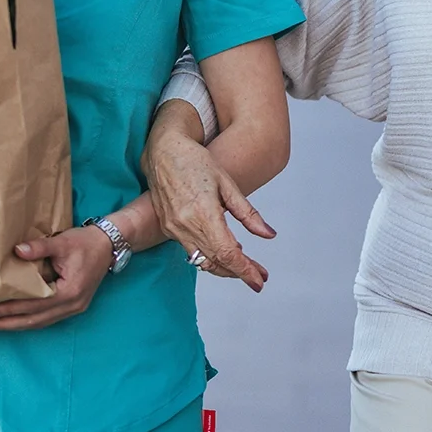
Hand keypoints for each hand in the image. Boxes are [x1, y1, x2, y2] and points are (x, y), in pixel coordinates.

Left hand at [0, 227, 111, 331]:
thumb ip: (39, 248)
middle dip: (8, 323)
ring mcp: (74, 308)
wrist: (109, 244)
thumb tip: (16, 251)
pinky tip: (15, 319)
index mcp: (69, 292)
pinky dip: (29, 320)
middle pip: (35, 320)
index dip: (10, 309)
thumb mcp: (62, 242)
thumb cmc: (86, 242)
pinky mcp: (74, 305)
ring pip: (41, 323)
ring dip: (17, 325)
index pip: (34, 305)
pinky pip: (47, 318)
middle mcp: (72, 305)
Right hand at [141, 124, 272, 292]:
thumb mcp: (227, 184)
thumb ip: (248, 213)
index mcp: (203, 213)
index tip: (259, 280)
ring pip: (202, 261)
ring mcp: (174, 229)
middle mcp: (185, 225)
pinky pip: (191, 251)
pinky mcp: (168, 228)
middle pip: (216, 262)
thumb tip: (268, 234)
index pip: (227, 253)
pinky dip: (208, 256)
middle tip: (259, 277)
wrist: (163, 151)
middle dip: (239, 273)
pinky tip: (223, 252)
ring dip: (224, 269)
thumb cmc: (196, 161)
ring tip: (246, 268)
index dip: (245, 270)